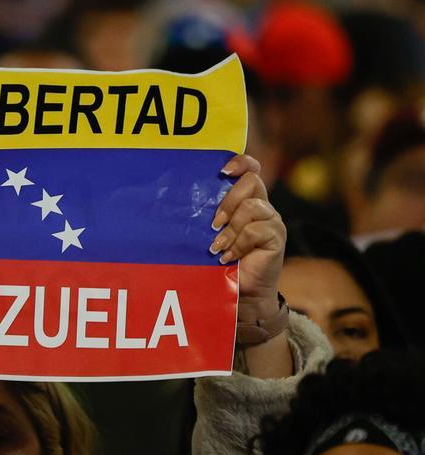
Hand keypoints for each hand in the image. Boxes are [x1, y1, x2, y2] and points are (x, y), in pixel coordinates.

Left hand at [209, 154, 283, 323]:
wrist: (240, 292)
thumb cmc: (221, 260)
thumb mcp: (212, 233)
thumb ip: (208, 215)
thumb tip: (177, 200)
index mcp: (247, 200)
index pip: (252, 169)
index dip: (241, 162)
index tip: (222, 171)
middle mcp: (262, 206)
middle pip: (252, 181)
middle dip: (228, 201)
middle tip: (213, 224)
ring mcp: (272, 221)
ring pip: (252, 207)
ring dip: (230, 228)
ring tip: (217, 246)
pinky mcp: (277, 237)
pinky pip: (256, 231)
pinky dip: (237, 244)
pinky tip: (227, 257)